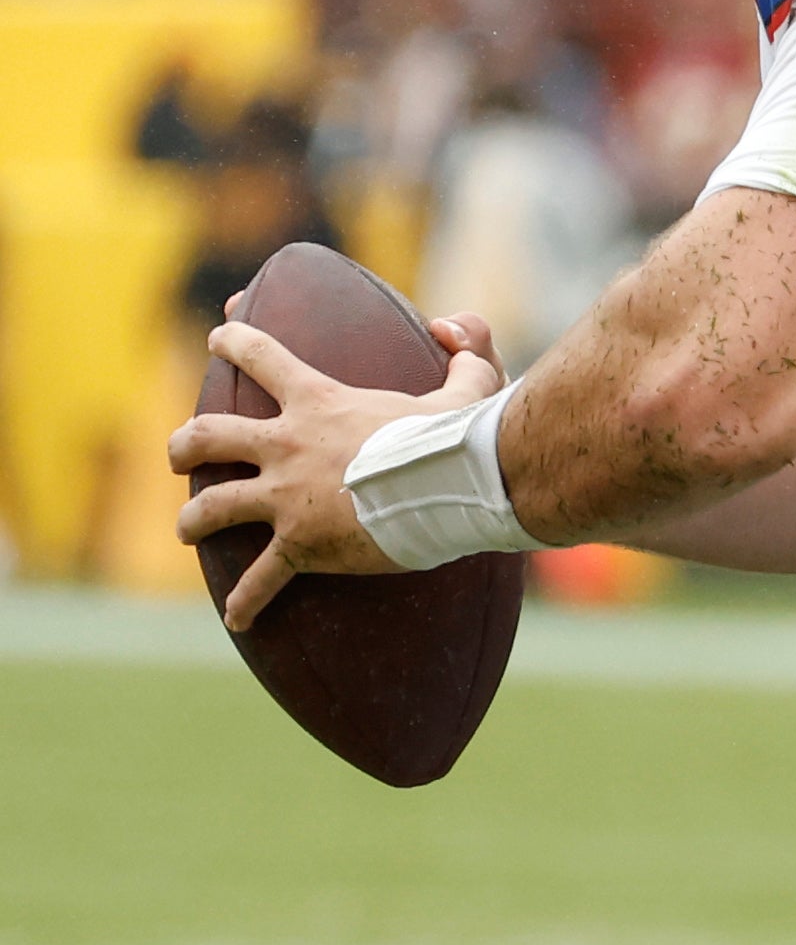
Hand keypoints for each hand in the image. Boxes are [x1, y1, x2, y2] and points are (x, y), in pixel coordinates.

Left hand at [167, 317, 505, 630]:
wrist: (453, 486)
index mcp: (319, 402)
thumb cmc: (459, 437)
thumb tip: (453, 327)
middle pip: (208, 436)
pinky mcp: (300, 545)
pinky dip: (246, 600)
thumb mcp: (466, 385)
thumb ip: (464, 351)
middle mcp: (288, 446)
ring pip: (212, 506)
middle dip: (185, 445)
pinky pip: (260, 578)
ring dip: (194, 520)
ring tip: (188, 529)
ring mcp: (286, 498)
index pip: (261, 357)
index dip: (234, 342)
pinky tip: (237, 616)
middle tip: (180, 454)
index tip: (218, 337)